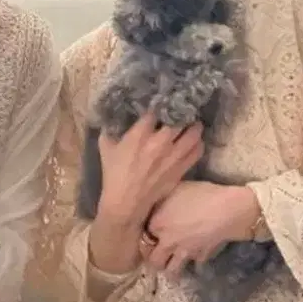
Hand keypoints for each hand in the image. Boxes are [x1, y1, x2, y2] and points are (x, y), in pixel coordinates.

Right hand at [89, 113, 204, 274]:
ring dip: (194, 125)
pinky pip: (197, 151)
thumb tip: (113, 117)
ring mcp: (173, 156)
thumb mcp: (105, 147)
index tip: (163, 97)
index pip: (156, 109)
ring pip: (194, 133)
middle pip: (180, 117)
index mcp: (140, 134)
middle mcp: (160, 141)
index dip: (161, 101)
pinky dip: (197, 143)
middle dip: (182, 110)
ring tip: (191, 122)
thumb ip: (110, 129)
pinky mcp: (181, 168)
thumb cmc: (113, 174)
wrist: (126, 204)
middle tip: (182, 107)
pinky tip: (193, 141)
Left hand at [142, 182, 261, 277]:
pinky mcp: (202, 257)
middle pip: (154, 261)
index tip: (150, 233)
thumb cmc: (200, 194)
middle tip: (156, 256)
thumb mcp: (175, 189)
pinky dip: (194, 264)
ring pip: (172, 271)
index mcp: (157, 225)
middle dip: (154, 261)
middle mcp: (167, 243)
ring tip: (171, 266)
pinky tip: (195, 258)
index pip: (143, 236)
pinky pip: (195, 265)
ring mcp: (185, 253)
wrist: (226, 209)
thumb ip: (162, 201)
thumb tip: (156, 205)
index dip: (146, 235)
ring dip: (170, 270)